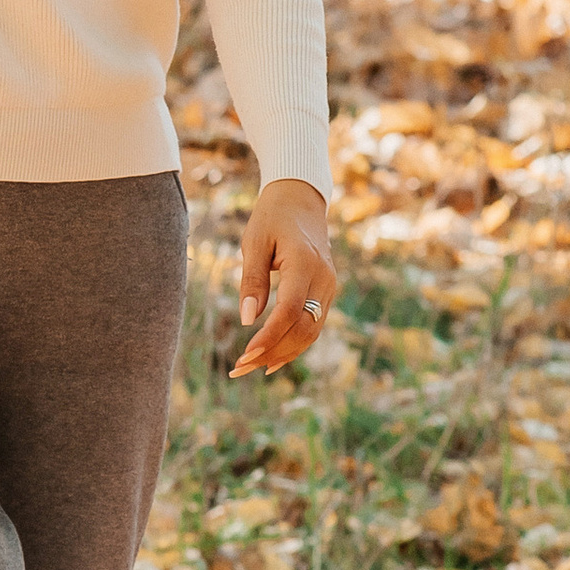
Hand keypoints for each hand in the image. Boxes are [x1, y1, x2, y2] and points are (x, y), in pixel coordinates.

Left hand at [232, 176, 337, 378]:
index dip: (269, 337)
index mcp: (306, 263)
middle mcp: (324, 279)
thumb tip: (247, 319)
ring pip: (312, 332)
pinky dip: (294, 344)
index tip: (245, 355)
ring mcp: (329, 287)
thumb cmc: (272, 218)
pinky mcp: (326, 293)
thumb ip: (251, 280)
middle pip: (304, 328)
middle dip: (273, 353)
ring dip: (283, 354)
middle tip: (239, 369)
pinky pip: (314, 325)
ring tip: (251, 368)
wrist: (301, 200)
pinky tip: (271, 359)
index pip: (290, 311)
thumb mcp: (254, 242)